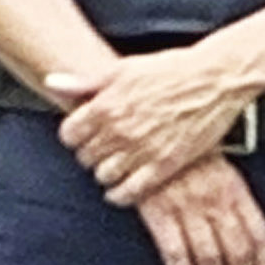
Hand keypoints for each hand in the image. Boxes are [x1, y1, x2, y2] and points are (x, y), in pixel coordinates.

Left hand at [57, 40, 258, 199]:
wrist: (213, 80)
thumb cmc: (169, 70)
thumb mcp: (121, 70)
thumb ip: (84, 82)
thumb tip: (50, 81)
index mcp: (106, 105)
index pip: (70, 134)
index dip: (73, 137)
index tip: (80, 138)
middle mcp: (120, 130)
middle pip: (86, 156)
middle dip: (88, 155)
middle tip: (96, 153)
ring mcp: (142, 149)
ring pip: (105, 175)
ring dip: (104, 174)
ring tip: (109, 169)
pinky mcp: (166, 165)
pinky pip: (132, 190)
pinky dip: (121, 194)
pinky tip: (119, 192)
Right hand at [130, 152, 264, 264]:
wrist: (147, 124)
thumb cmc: (182, 143)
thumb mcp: (218, 161)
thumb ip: (233, 192)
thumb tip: (248, 228)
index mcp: (232, 187)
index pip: (258, 234)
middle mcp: (213, 199)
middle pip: (237, 251)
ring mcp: (186, 206)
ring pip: (210, 257)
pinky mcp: (158, 211)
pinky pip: (175, 252)